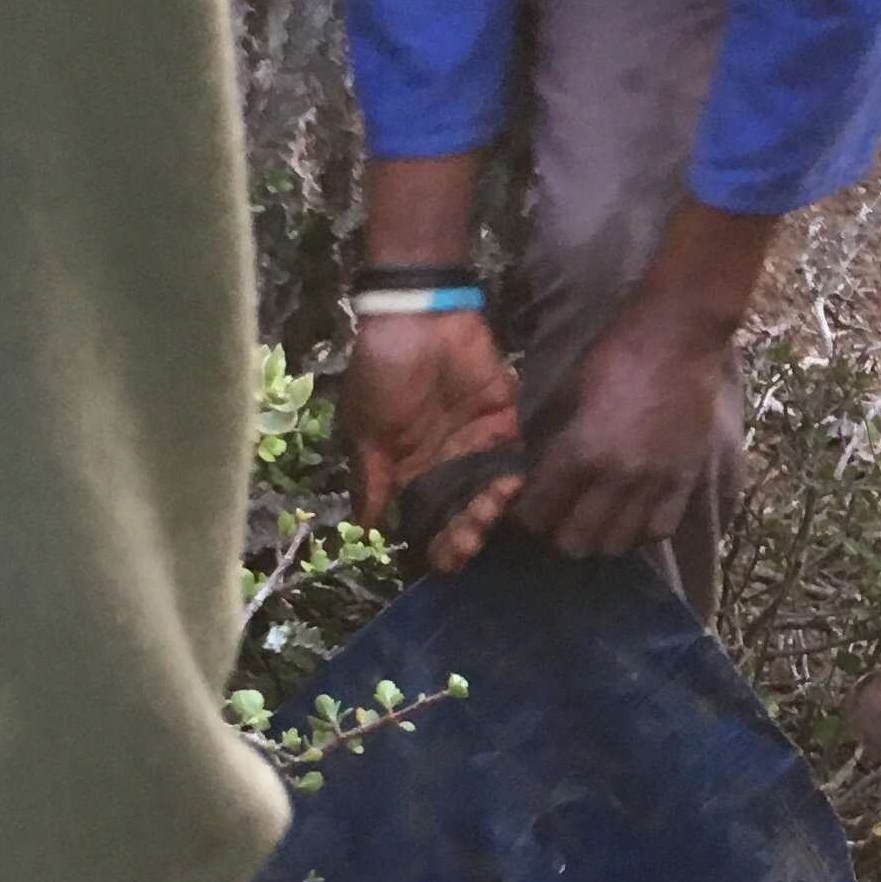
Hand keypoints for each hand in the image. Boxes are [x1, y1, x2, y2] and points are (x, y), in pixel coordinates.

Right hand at [339, 306, 526, 573]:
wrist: (415, 317)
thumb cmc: (381, 372)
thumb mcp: (365, 428)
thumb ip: (372, 479)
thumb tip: (368, 530)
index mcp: (410, 472)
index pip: (427, 522)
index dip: (436, 546)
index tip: (443, 564)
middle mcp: (446, 466)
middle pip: (463, 515)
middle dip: (467, 534)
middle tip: (470, 542)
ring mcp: (477, 446)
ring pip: (490, 494)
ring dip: (490, 511)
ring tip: (485, 513)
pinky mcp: (505, 422)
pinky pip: (515, 460)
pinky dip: (515, 478)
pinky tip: (509, 487)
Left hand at [513, 294, 733, 560]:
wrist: (680, 337)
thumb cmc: (617, 354)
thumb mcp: (569, 392)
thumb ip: (553, 438)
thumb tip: (537, 472)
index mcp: (580, 452)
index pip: (539, 512)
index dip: (524, 517)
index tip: (523, 510)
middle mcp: (616, 478)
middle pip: (575, 541)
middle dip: (557, 534)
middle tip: (556, 518)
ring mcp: (654, 484)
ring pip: (616, 544)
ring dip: (598, 538)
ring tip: (594, 520)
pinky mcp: (684, 481)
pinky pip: (658, 530)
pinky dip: (639, 531)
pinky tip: (631, 516)